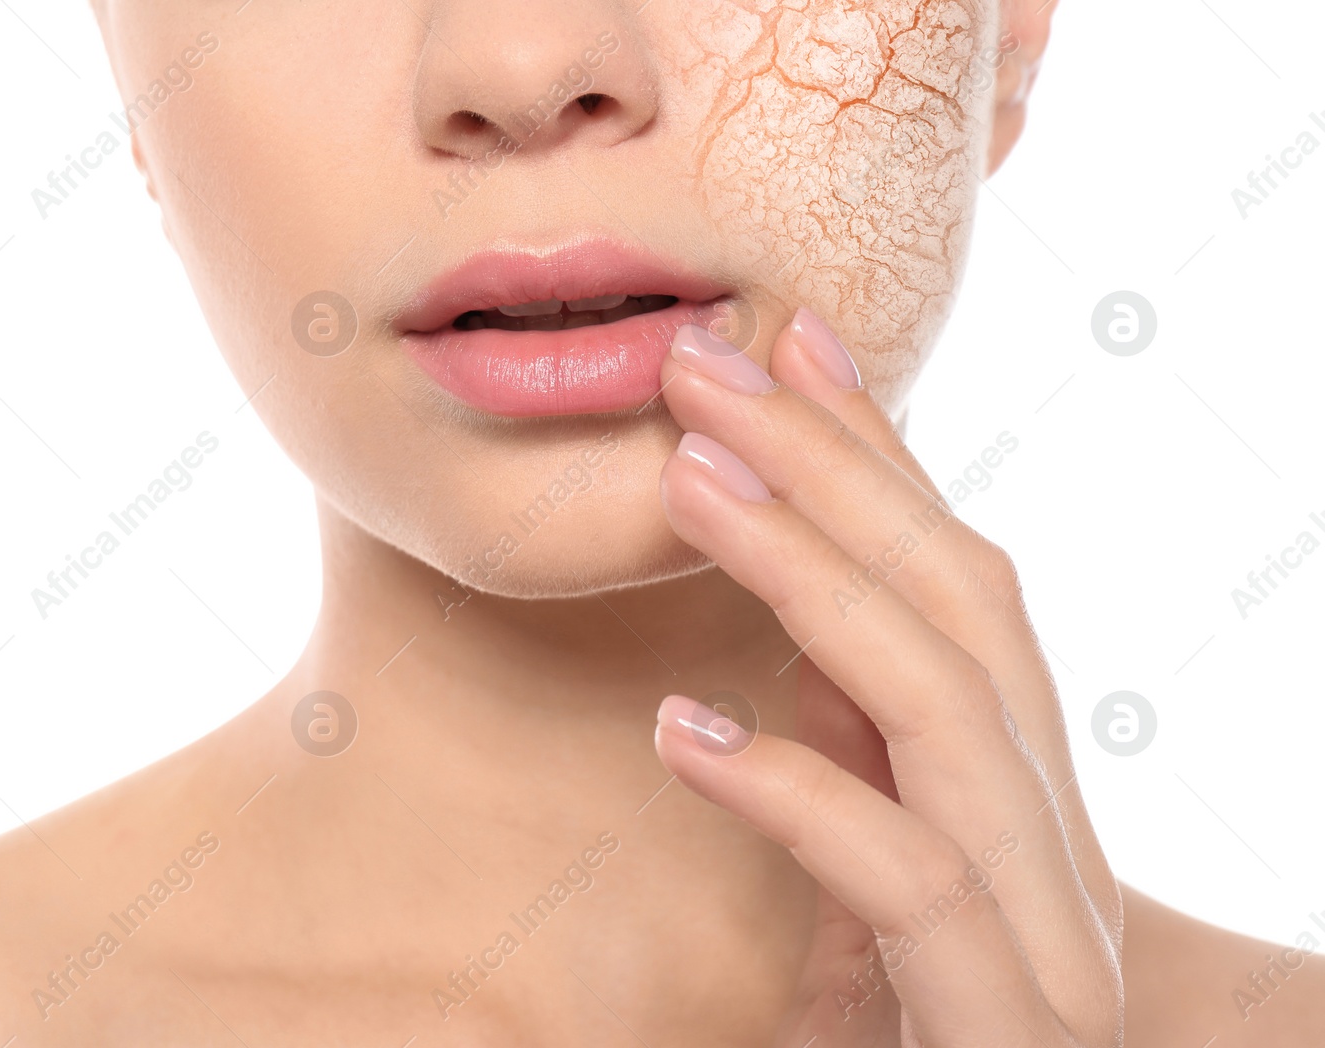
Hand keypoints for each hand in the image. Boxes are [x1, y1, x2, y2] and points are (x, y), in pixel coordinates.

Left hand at [651, 312, 1122, 1045]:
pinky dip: (798, 796)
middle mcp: (1050, 832)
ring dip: (812, 579)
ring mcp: (1042, 926)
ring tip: (691, 481)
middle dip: (833, 468)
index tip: (788, 341)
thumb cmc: (930, 1031)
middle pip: (958, 606)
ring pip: (945, 709)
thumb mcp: (880, 887)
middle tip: (707, 362)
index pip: (954, 581)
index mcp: (1017, 783)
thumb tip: (779, 656)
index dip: (877, 452)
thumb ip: (855, 770)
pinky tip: (685, 737)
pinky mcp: (1006, 1022)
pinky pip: (905, 885)